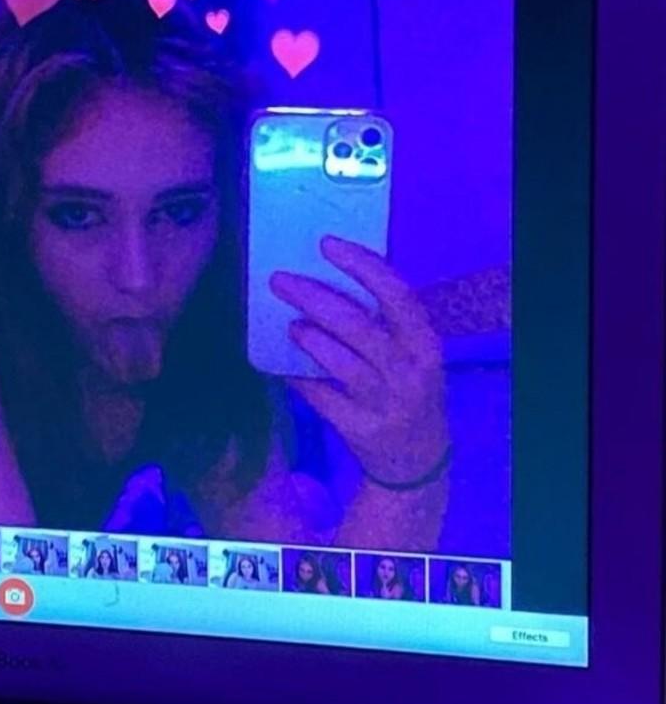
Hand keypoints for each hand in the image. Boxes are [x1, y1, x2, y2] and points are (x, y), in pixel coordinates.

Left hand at [270, 236, 448, 484]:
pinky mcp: (360, 429)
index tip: (327, 244)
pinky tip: (284, 367)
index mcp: (424, 343)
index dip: (362, 266)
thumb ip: (383, 323)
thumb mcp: (411, 355)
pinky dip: (300, 380)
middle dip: (314, 298)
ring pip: (343, 365)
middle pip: (358, 327)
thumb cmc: (407, 389)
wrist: (418, 459)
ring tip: (291, 327)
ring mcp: (385, 403)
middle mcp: (410, 371)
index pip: (396, 295)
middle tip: (280, 280)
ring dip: (310, 340)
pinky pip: (322, 398)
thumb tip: (323, 279)